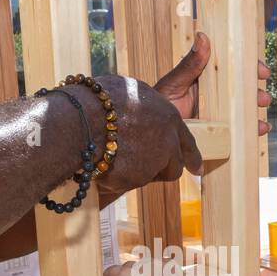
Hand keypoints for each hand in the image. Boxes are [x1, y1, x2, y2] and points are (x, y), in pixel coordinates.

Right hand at [79, 74, 202, 198]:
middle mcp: (167, 141)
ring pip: (148, 177)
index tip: (196, 167)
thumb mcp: (127, 91)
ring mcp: (154, 163)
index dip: (191, 156)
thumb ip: (142, 106)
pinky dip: (115, 178)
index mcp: (169, 116)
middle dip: (161, 169)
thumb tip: (140, 110)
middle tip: (143, 167)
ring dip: (136, 172)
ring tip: (112, 156)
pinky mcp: (137, 181)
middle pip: (173, 166)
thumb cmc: (97, 100)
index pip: (186, 141)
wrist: (80, 121)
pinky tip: (100, 164)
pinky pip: (126, 184)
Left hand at [154, 32, 271, 135]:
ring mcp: (215, 113)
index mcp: (205, 77)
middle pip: (241, 90)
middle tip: (263, 99)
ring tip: (262, 123)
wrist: (151, 132)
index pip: (232, 68)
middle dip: (255, 94)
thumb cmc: (158, 104)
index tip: (262, 71)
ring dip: (254, 113)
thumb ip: (190, 64)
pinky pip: (235, 130)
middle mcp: (213, 94)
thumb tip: (203, 36)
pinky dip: (248, 130)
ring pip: (241, 110)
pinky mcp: (215, 131)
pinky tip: (258, 131)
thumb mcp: (174, 83)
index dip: (250, 68)